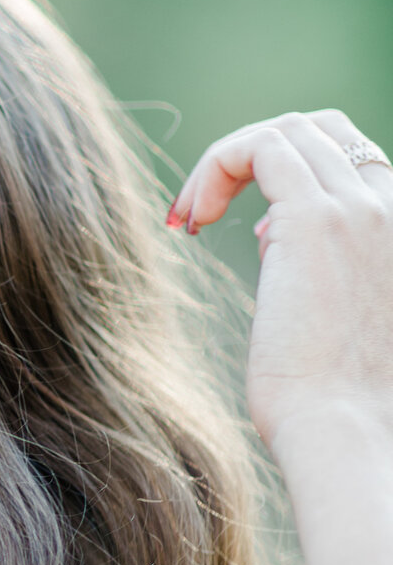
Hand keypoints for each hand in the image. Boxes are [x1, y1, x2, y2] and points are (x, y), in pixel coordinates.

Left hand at [167, 110, 392, 456]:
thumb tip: (272, 231)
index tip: (248, 225)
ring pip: (287, 131)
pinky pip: (259, 148)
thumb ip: (318, 267)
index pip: (352, 160)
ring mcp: (357, 210)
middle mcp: (391, 209)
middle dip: (256, 155)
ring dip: (227, 161)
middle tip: (205, 209)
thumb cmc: (336, 402)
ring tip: (191, 215)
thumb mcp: (338, 320)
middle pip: (320, 131)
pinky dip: (216, 165)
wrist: (348, 432)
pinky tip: (191, 219)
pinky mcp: (314, 221)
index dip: (294, 175)